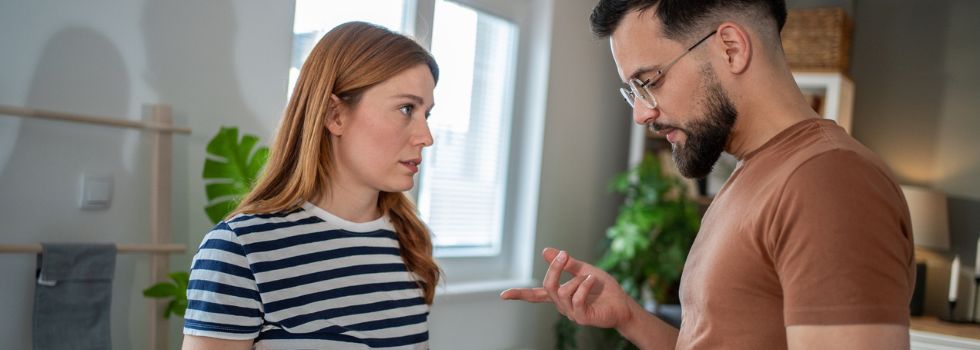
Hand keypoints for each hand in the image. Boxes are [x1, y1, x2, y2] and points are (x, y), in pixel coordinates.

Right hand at [500, 247, 637, 328]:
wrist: (623, 303)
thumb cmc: (605, 289)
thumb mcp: (584, 270)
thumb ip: (566, 264)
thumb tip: (546, 251)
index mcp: (560, 294)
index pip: (536, 295)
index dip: (520, 294)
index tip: (503, 295)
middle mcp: (562, 305)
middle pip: (548, 286)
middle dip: (554, 268)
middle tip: (564, 254)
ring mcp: (571, 313)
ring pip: (562, 292)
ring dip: (577, 279)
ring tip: (590, 277)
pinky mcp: (582, 318)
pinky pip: (576, 299)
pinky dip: (584, 286)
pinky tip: (593, 280)